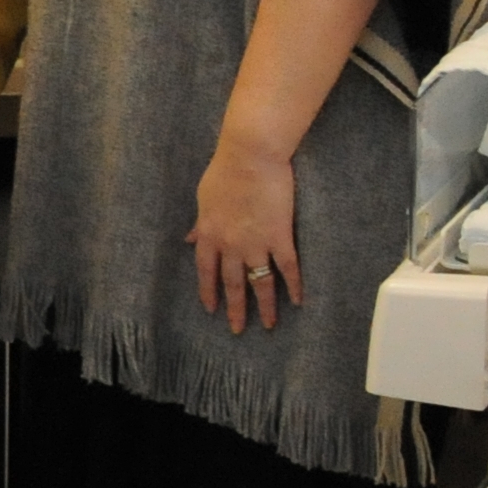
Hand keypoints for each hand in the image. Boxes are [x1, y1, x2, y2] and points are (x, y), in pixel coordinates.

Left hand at [189, 139, 300, 333]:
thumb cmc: (224, 172)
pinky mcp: (280, 237)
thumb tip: (190, 239)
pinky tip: (298, 301)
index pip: (206, 271)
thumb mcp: (203, 200)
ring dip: (265, 306)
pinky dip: (294, 286)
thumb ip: (200, 224)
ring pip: (260, 282)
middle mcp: (230, 245)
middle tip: (236, 329)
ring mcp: (256, 243)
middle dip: (235, 308)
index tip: (211, 309)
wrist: (249, 158)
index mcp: (209, 234)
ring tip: (268, 325)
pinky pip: (288, 268)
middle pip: (233, 283)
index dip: (209, 291)